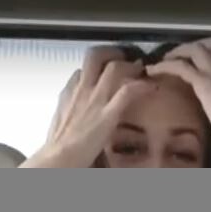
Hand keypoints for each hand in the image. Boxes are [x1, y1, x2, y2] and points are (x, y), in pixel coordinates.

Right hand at [23, 47, 153, 167]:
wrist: (58, 159)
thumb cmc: (58, 147)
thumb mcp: (60, 122)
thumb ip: (68, 111)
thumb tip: (74, 111)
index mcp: (69, 93)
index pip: (82, 69)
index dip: (97, 67)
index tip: (106, 72)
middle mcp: (82, 90)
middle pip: (95, 56)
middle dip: (113, 53)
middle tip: (126, 59)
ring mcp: (95, 100)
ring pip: (114, 67)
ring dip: (131, 66)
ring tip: (141, 71)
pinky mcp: (108, 113)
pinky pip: (128, 91)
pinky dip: (143, 86)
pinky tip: (152, 88)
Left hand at [145, 39, 210, 156]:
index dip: (203, 53)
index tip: (189, 61)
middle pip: (208, 44)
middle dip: (188, 47)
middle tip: (173, 58)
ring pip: (195, 49)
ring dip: (176, 52)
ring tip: (161, 63)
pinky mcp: (203, 83)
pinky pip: (181, 66)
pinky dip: (165, 66)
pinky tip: (152, 71)